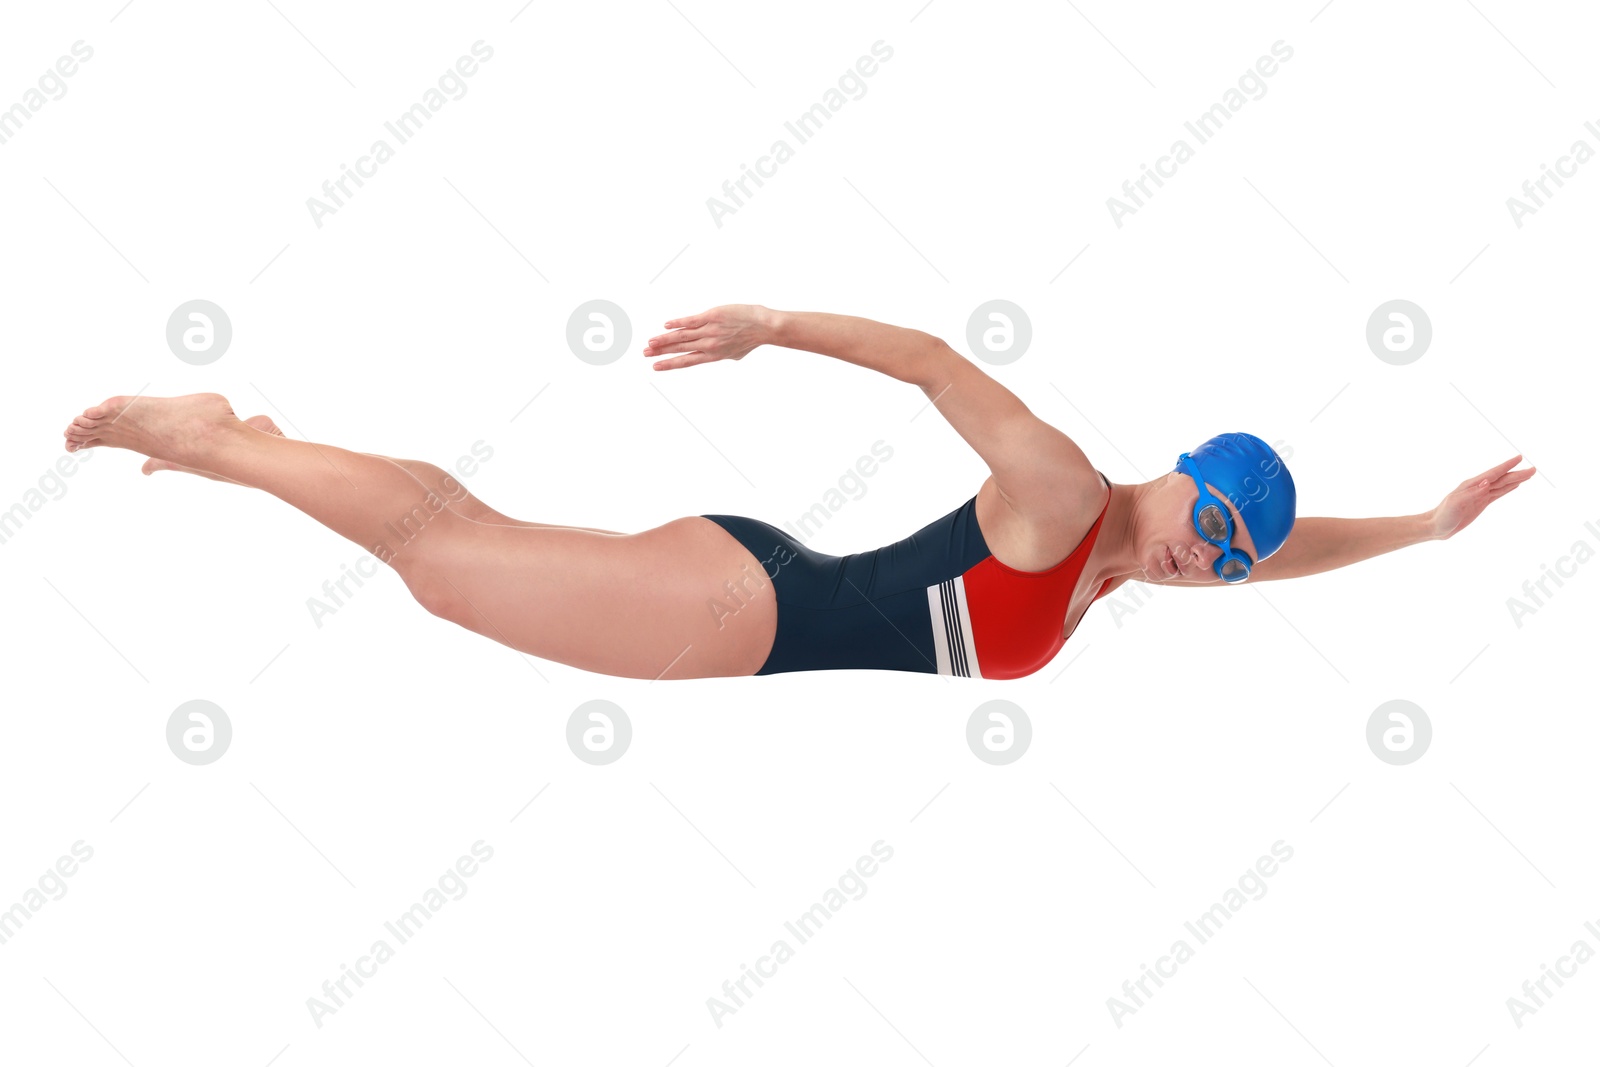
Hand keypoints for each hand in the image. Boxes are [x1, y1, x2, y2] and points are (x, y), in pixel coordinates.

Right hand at [643, 304, 770, 369]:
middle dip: (660, 352)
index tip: (656, 367)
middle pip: (680, 349)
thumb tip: (712, 354)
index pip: (686, 361)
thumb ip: (720, 354)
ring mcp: (709, 330)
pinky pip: (691, 321)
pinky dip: (678, 323)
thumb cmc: (751, 339)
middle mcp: (709, 344)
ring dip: (664, 339)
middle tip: (645, 353)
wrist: (763, 327)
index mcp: (713, 355)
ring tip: (650, 342)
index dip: (670, 364)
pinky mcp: (711, 316)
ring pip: (682, 336)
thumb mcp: (735, 353)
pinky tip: (666, 325)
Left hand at [1427, 455, 1535, 539]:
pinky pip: (1497, 494)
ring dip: (1515, 480)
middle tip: (1534, 470)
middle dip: (1517, 474)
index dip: (1506, 466)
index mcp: (1471, 485)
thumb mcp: (1456, 504)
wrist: (1436, 526)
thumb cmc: (1443, 515)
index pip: (1493, 473)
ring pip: (1502, 485)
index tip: (1520, 458)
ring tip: (1529, 475)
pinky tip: (1515, 485)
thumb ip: (1472, 493)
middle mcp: (1477, 488)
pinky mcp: (1481, 504)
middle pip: (1501, 479)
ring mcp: (1480, 495)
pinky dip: (1508, 489)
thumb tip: (1488, 482)